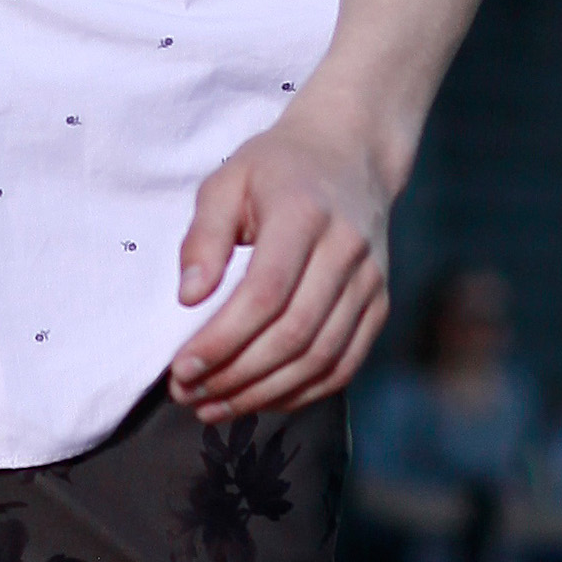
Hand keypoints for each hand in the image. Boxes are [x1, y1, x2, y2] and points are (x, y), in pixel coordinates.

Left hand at [167, 108, 393, 424]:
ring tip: (213, 406)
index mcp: (304, 213)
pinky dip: (300, 393)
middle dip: (235, 375)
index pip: (266, 292)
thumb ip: (203, 236)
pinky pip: (343, 366)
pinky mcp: (379, 304)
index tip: (182, 367)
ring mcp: (370, 281)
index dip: (223, 339)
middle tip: (187, 394)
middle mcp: (347, 249)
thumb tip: (189, 298)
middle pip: (294, 334)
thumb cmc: (276, 169)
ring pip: (319, 359)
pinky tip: (259, 400)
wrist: (351, 154)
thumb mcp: (226, 182)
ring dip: (263, 394)